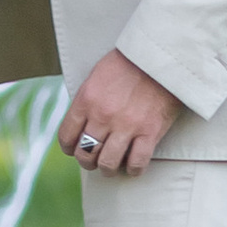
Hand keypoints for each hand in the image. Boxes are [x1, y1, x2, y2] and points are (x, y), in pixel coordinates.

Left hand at [59, 48, 180, 175]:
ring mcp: (126, 126)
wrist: (160, 57)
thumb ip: (87, 100)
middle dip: (87, 161)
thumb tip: (81, 123)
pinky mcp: (149, 132)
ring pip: (107, 164)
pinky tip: (133, 166)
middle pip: (85, 153)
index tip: (74, 149)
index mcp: (87, 99)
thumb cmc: (128, 63)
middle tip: (94, 159)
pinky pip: (136, 163)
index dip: (69, 147)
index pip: (66, 136)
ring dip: (107, 169)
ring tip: (112, 165)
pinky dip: (133, 169)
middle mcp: (103, 116)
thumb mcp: (97, 76)